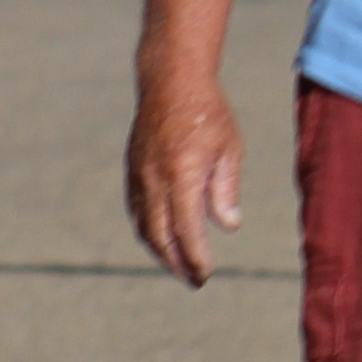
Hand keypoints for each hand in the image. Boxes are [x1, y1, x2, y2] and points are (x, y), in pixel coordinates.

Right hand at [129, 77, 244, 287]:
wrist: (170, 81)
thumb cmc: (208, 113)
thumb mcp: (229, 149)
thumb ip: (226, 190)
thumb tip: (228, 226)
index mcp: (183, 174)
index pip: (186, 230)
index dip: (195, 258)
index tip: (206, 274)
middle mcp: (155, 179)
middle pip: (160, 236)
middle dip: (177, 264)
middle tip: (195, 280)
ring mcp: (139, 175)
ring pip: (144, 226)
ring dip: (160, 252)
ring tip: (180, 266)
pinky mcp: (132, 170)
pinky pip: (136, 210)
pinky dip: (148, 231)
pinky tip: (162, 239)